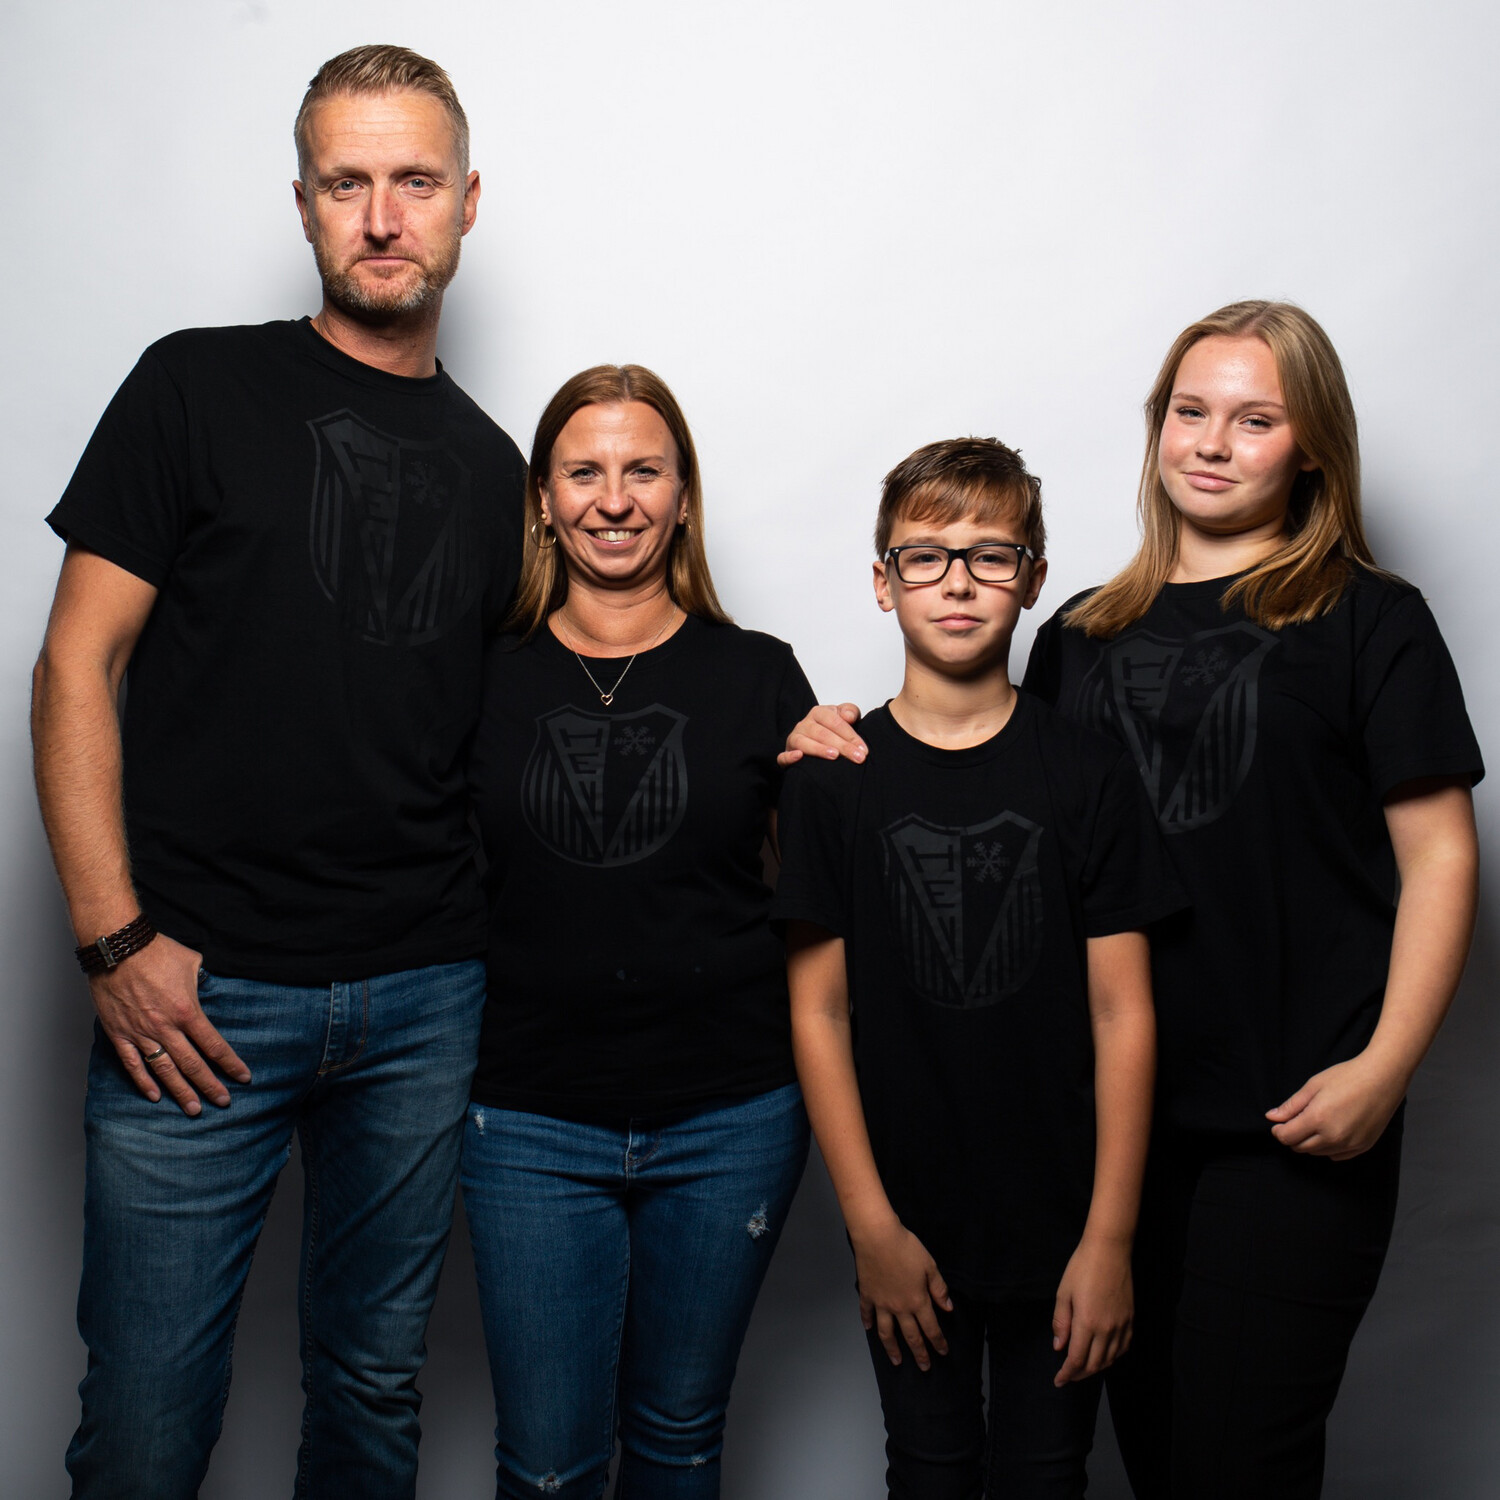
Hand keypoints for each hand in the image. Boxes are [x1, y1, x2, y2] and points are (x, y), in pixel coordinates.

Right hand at [88, 932, 249, 1114]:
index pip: (214, 1046)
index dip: (230, 1064)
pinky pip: (132, 1064)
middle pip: (192, 1065)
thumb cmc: (157, 952)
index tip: (243, 1078)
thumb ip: (204, 982)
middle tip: (223, 1102)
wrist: (118, 948)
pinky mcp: (119, 1034)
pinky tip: (154, 1096)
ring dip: (180, 1092)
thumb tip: (209, 989)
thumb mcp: (193, 963)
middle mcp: (165, 1027)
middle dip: (210, 1086)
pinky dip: (143, 1082)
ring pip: (164, 1070)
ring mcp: (140, 1033)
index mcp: (187, 1011)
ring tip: (194, 1109)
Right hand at [778, 703, 865, 767]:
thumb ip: (850, 712)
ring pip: (803, 743)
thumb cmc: (832, 729)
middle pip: (822, 733)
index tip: (863, 749)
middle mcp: (804, 724)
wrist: (819, 739)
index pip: (835, 722)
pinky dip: (789, 757)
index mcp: (818, 713)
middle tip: (857, 757)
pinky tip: (799, 757)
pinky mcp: (787, 753)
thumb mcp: (844, 717)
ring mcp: (794, 738)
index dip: (850, 735)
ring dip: (819, 749)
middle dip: (842, 746)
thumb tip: (849, 716)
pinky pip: (783, 756)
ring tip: (834, 756)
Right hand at [851, 1217, 952, 1368]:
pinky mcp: (867, 1295)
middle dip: (919, 1353)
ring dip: (892, 1349)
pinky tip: (869, 1330)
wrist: (877, 1237)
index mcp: (918, 1300)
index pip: (931, 1328)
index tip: (943, 1352)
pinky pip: (867, 1313)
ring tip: (897, 1361)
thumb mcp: (930, 1265)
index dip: (938, 1342)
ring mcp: (881, 1303)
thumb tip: (948, 1308)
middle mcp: (900, 1308)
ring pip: (887, 1332)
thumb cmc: (906, 1247)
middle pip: (911, 1336)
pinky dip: (867, 1323)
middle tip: (924, 1367)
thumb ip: (939, 1289)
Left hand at [1052, 1235, 1132, 1385]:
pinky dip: (1113, 1357)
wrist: (1109, 1250)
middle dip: (1080, 1374)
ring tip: (1083, 1368)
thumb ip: (1060, 1322)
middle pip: (1095, 1364)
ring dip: (1096, 1368)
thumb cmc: (1081, 1268)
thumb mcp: (1063, 1293)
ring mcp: (1122, 1325)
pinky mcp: (1131, 1320)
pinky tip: (1104, 1355)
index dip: (1067, 1373)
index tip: (1058, 1381)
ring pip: (1110, 1359)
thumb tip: (1059, 1347)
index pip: (1077, 1359)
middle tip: (1068, 1376)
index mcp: (1087, 1322)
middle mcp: (1107, 1329)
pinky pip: (1123, 1347)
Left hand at [1266, 1053, 1405, 1159]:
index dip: (1278, 1131)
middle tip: (1295, 1122)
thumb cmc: (1347, 1077)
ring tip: (1314, 1123)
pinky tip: (1329, 1131)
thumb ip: (1291, 1105)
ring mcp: (1349, 1144)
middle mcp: (1333, 1137)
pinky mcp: (1362, 1147)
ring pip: (1318, 1153)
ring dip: (1309, 1143)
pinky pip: (1336, 1156)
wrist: (1383, 1078)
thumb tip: (1272, 1117)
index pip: (1287, 1137)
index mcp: (1317, 1119)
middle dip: (1292, 1137)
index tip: (1278, 1123)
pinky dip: (1328, 1148)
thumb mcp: (1313, 1086)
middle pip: (1301, 1148)